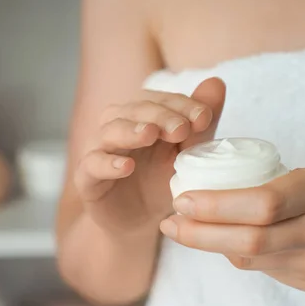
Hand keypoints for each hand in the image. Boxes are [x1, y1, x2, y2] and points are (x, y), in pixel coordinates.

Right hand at [74, 78, 225, 232]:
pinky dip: (107, 163)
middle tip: (181, 128)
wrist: (141, 223)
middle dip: (160, 116)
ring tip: (149, 134)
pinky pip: (92, 165)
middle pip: (134, 110)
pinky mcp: (87, 179)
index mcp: (142, 116)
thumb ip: (201, 123)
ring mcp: (99, 150)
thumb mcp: (188, 155)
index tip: (204, 117)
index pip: (160, 100)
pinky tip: (126, 166)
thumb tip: (217, 82)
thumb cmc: (162, 182)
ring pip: (110, 131)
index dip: (181, 105)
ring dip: (131, 131)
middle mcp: (118, 126)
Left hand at [160, 167, 304, 293]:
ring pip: (251, 259)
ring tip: (183, 230)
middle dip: (200, 233)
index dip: (215, 205)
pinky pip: (263, 270)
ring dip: (210, 245)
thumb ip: (271, 189)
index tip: (182, 199)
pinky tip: (221, 243)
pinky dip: (236, 255)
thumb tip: (211, 200)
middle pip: (250, 239)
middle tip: (170, 223)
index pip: (262, 202)